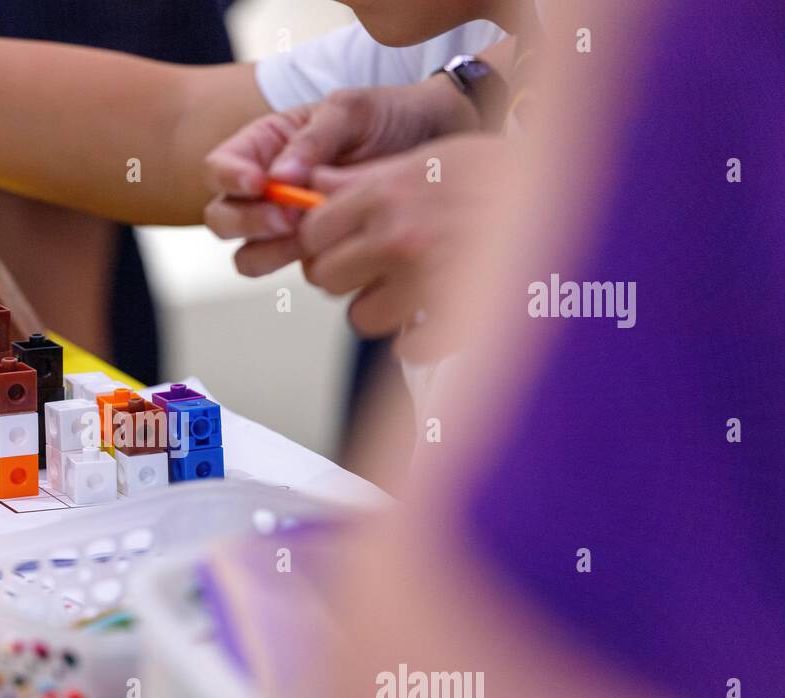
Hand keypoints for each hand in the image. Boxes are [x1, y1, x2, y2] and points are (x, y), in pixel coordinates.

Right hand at [203, 76, 477, 277]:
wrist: (435, 143)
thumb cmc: (387, 116)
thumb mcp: (351, 112)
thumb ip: (312, 140)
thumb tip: (278, 179)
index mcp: (262, 147)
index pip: (218, 167)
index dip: (229, 179)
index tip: (259, 183)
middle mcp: (265, 191)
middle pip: (222, 219)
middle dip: (249, 222)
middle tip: (290, 218)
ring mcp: (286, 227)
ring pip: (248, 256)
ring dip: (271, 252)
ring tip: (311, 236)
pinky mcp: (315, 253)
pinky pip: (295, 272)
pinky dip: (310, 266)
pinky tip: (340, 248)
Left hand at [294, 135, 504, 358]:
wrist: (576, 196)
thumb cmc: (509, 174)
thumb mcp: (435, 158)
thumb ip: (369, 176)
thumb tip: (315, 187)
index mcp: (389, 192)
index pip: (312, 231)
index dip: (320, 241)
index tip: (336, 243)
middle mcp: (399, 235)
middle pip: (326, 277)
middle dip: (346, 275)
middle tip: (373, 268)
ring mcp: (426, 280)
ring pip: (361, 318)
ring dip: (381, 309)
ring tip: (409, 291)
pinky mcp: (456, 318)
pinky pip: (409, 347)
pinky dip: (420, 340)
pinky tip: (436, 318)